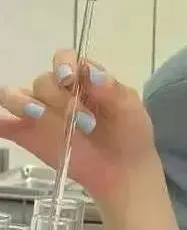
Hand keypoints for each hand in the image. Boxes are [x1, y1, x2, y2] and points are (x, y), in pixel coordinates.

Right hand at [0, 51, 157, 203]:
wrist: (124, 170)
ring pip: (14, 95)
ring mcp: (39, 112)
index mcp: (81, 77)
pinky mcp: (27, 135)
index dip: (63, 64)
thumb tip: (92, 73)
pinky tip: (2, 122)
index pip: (63, 58)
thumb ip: (112, 89)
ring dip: (22, 102)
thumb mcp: (129, 108)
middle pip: (43, 81)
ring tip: (37, 115)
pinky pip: (5, 123)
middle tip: (84, 122)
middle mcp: (56, 91)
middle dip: (60, 99)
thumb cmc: (128, 133)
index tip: (69, 79)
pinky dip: (0, 120)